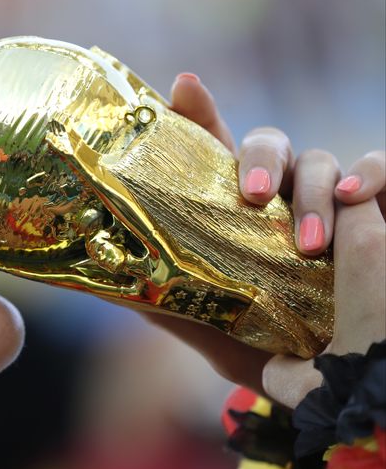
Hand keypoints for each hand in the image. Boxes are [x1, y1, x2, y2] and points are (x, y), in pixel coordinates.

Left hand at [144, 72, 384, 394]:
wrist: (328, 380)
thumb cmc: (269, 350)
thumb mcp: (217, 332)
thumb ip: (174, 309)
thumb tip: (110, 287)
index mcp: (235, 214)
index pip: (213, 157)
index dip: (197, 118)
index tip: (183, 88)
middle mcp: (282, 198)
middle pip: (267, 146)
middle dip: (262, 158)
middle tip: (255, 194)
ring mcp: (328, 201)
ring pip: (319, 160)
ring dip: (314, 193)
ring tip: (310, 245)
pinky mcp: (375, 211)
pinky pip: (379, 170)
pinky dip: (372, 173)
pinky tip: (357, 198)